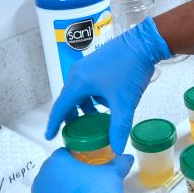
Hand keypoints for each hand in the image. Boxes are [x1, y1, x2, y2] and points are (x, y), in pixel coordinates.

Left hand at [23, 148, 133, 192]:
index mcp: (58, 161)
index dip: (73, 160)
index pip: (62, 154)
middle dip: (63, 176)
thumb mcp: (112, 174)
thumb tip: (126, 159)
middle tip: (79, 184)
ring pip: (43, 188)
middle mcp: (43, 176)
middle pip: (52, 171)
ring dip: (53, 191)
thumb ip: (118, 163)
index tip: (81, 167)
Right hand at [46, 16, 170, 152]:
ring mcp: (86, 66)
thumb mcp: (124, 103)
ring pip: (79, 91)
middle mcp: (78, 73)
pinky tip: (106, 103)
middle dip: (71, 116)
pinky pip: (87, 83)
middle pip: (68, 99)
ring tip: (94, 118)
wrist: (144, 43)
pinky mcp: (96, 63)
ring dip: (84, 106)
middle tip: (75, 131)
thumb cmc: (131, 69)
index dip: (54, 123)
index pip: (61, 107)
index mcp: (79, 83)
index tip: (49, 135)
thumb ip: (119, 128)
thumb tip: (117, 149)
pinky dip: (92, 96)